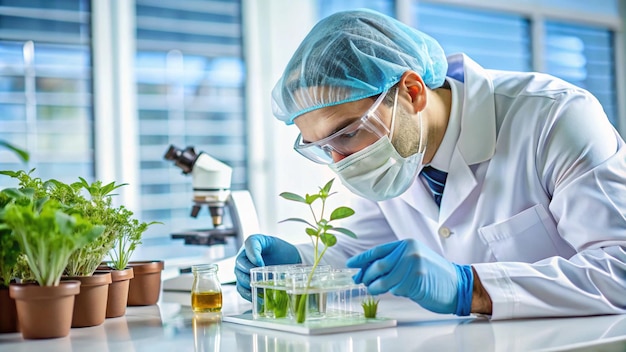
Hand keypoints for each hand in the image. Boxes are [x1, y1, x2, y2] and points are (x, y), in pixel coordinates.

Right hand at [234, 234, 301, 300]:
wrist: (288, 261)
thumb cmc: (281, 250)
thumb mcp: (276, 243)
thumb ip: (269, 247)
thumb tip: (261, 266)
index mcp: (252, 243)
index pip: (249, 245)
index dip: (253, 255)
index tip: (261, 264)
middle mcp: (244, 257)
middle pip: (240, 265)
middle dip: (249, 273)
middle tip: (260, 279)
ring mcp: (243, 271)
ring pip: (239, 279)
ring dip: (248, 286)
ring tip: (259, 290)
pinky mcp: (245, 283)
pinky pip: (242, 290)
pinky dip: (249, 295)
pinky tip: (258, 299)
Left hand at [346, 239, 472, 314]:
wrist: (458, 284)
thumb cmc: (435, 274)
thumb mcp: (414, 259)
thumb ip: (394, 260)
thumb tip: (367, 269)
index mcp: (407, 244)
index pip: (378, 250)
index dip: (362, 259)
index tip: (350, 265)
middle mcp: (409, 252)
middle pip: (377, 265)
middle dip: (365, 275)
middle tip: (360, 281)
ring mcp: (412, 266)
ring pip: (383, 279)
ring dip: (375, 286)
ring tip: (373, 289)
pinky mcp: (415, 281)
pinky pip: (395, 289)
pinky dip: (393, 291)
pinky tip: (399, 290)